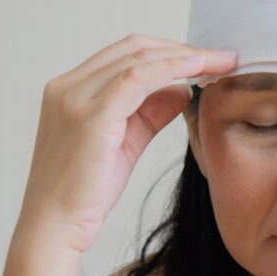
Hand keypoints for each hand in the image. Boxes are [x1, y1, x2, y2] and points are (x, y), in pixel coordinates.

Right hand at [16, 34, 235, 252]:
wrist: (54, 228)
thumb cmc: (86, 192)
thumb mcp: (126, 142)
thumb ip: (150, 112)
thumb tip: (183, 89)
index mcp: (70, 88)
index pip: (125, 53)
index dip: (169, 51)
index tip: (206, 59)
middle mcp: (67, 86)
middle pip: (134, 48)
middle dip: (182, 49)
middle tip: (222, 58)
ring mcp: (75, 98)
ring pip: (139, 59)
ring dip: (186, 57)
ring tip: (221, 63)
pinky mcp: (90, 116)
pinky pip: (138, 80)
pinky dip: (173, 70)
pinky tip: (200, 73)